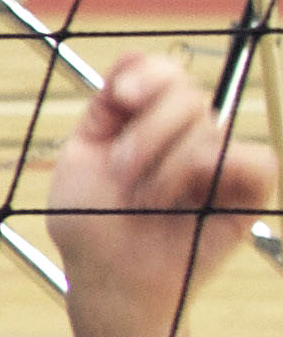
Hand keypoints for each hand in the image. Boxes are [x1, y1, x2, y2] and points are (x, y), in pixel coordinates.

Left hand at [48, 50, 279, 336]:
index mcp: (146, 121)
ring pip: (211, 128)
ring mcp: (219, 161)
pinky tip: (190, 199)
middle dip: (145, 133)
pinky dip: (218, 171)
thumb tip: (132, 56)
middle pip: (186, 95)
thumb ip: (105, 107)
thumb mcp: (80, 159)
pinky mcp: (247, 192)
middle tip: (121, 173)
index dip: (148, 76)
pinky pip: (256, 159)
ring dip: (168, 166)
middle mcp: (187, 134)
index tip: (122, 98)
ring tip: (146, 201)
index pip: (163, 73)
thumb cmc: (90, 224)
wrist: (110, 280)